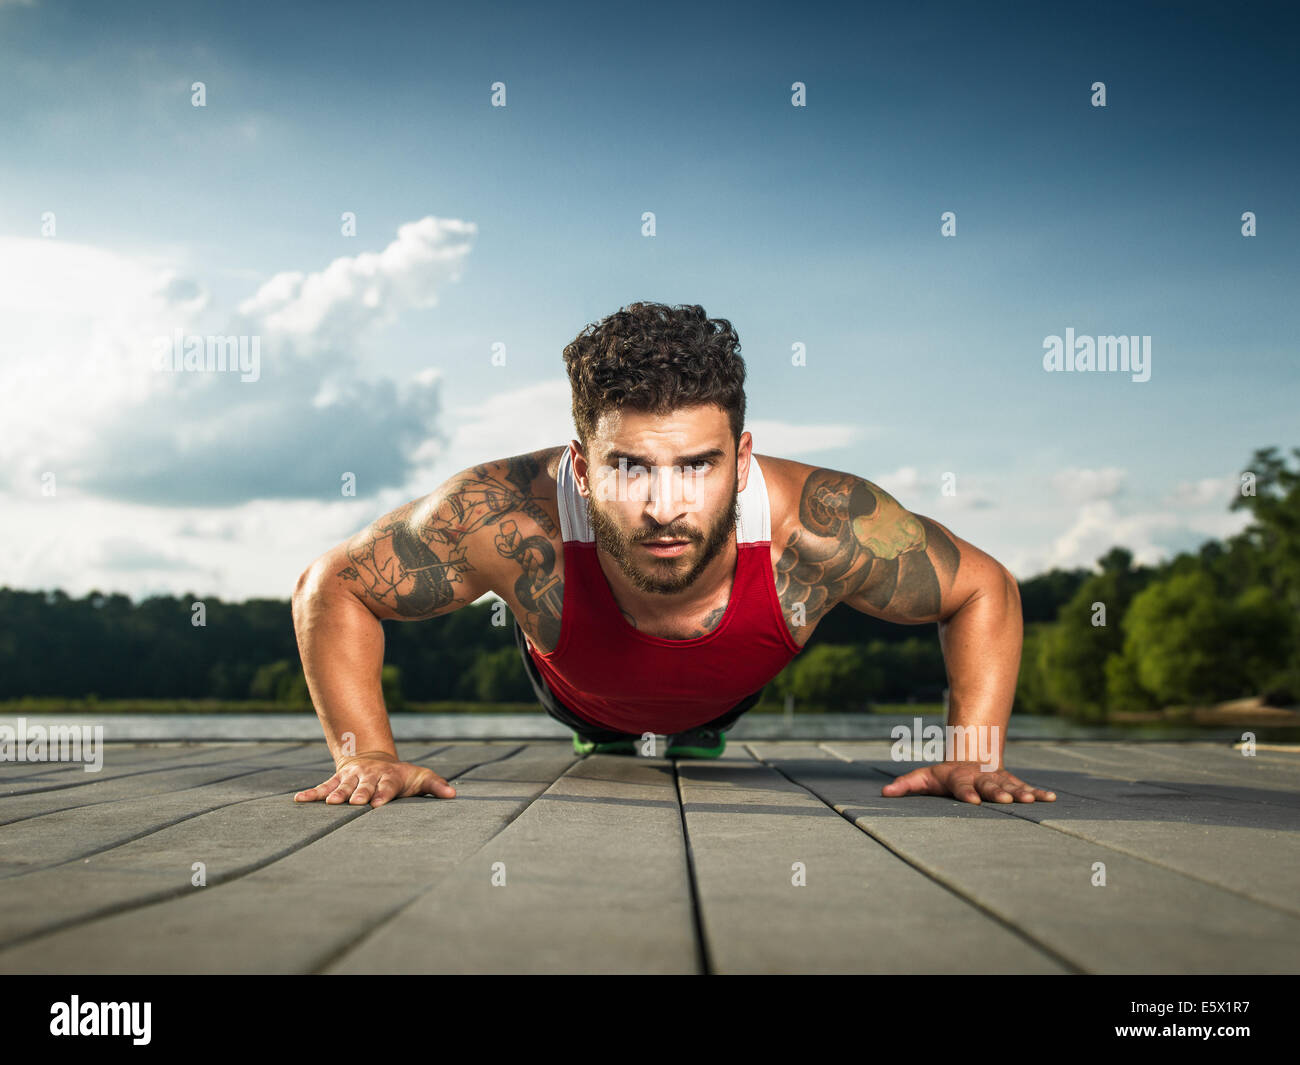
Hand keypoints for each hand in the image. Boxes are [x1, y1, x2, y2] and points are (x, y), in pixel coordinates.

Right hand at [294, 752, 455, 806]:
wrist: (376, 759)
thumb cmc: (402, 776)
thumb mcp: (420, 778)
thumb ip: (435, 786)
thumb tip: (454, 795)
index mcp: (389, 778)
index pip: (387, 787)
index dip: (382, 794)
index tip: (377, 804)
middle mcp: (369, 776)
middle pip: (364, 785)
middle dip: (359, 794)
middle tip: (354, 803)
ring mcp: (352, 777)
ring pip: (343, 785)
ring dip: (337, 793)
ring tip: (329, 803)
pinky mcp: (338, 779)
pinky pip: (323, 786)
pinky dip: (312, 793)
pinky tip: (299, 799)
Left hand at [881, 761, 1055, 804]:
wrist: (969, 757)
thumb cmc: (943, 776)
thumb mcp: (923, 778)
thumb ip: (906, 785)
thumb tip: (884, 793)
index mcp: (959, 778)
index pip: (961, 786)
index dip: (966, 793)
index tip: (972, 801)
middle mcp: (980, 777)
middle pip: (988, 785)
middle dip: (996, 792)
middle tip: (1005, 799)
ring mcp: (998, 779)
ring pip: (1010, 785)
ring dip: (1021, 793)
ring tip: (1031, 801)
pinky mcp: (1012, 783)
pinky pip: (1027, 788)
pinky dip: (1038, 793)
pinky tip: (1052, 799)